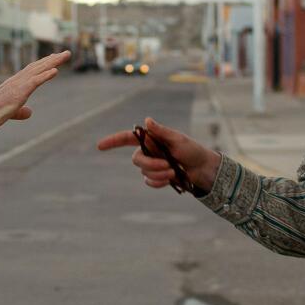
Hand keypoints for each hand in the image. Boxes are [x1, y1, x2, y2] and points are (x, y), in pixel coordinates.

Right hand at [0, 51, 69, 131]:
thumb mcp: (11, 112)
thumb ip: (21, 111)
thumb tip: (30, 112)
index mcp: (15, 84)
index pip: (32, 70)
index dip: (44, 64)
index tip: (53, 58)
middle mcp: (17, 80)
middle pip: (38, 66)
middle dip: (53, 59)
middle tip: (65, 53)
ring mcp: (18, 85)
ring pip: (38, 70)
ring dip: (53, 62)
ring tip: (65, 55)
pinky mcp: (19, 92)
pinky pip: (35, 82)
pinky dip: (45, 75)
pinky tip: (56, 71)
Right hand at [96, 117, 221, 190]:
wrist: (204, 169)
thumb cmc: (193, 150)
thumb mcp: (178, 139)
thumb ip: (161, 132)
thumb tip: (146, 121)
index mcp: (152, 139)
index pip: (127, 138)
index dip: (113, 141)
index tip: (100, 146)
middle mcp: (149, 151)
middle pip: (136, 160)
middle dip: (150, 165)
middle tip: (168, 167)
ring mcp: (153, 165)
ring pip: (143, 173)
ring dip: (158, 174)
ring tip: (173, 172)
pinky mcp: (157, 177)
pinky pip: (150, 182)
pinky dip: (159, 182)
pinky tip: (170, 180)